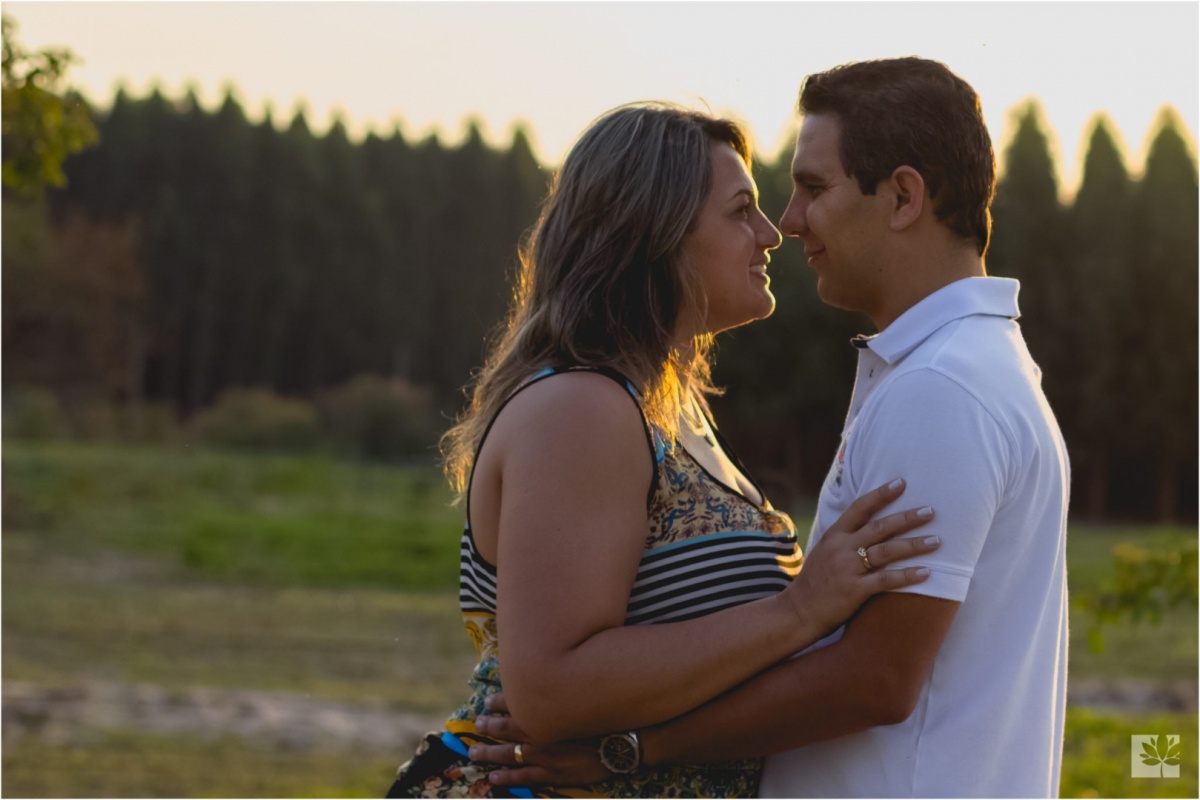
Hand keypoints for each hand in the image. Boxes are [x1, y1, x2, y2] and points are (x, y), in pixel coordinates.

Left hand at [471, 693, 608, 787]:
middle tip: (476, 724)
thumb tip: (548, 682)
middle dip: (490, 726)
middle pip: (509, 728)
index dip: (500, 703)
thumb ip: (564, 693)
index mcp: (549, 713)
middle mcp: (544, 733)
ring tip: (473, 752)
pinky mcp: (554, 773)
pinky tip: (493, 776)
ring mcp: (547, 755)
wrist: (623, 743)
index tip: (487, 702)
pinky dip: (508, 777)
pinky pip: (525, 777)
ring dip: (489, 752)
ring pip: (510, 754)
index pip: (518, 705)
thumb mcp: (584, 699)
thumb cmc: (606, 718)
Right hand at [781, 478, 938, 634]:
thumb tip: (871, 525)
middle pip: (879, 527)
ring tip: (937, 540)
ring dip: (914, 545)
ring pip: (887, 551)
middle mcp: (841, 547)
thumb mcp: (825, 551)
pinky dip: (907, 576)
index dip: (881, 494)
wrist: (799, 610)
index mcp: (834, 535)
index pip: (860, 508)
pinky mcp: (855, 590)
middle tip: (931, 510)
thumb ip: (845, 538)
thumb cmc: (816, 581)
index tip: (901, 483)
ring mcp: (848, 568)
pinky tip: (927, 572)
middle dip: (907, 518)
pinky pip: (886, 580)